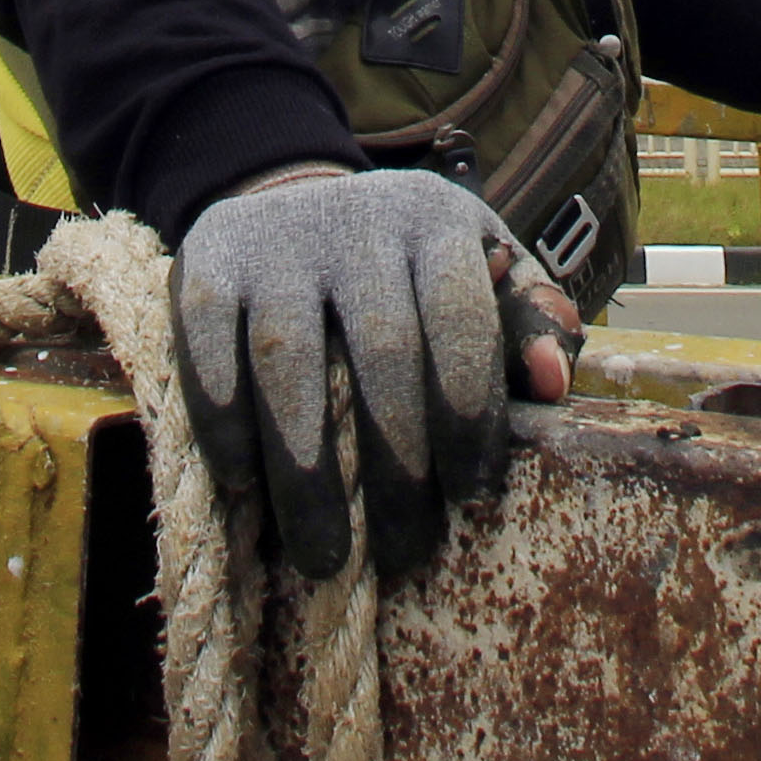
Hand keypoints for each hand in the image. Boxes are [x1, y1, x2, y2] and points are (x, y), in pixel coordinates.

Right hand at [174, 166, 547, 578]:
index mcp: (436, 221)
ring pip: (290, 358)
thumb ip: (526, 327)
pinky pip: (210, 345)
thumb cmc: (405, 273)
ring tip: (324, 555)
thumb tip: (552, 384)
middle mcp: (358, 218)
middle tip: (404, 550)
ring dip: (307, 469)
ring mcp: (276, 236)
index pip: (462, 318)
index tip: (471, 496)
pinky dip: (224, 417)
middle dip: (397, 463)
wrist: (291, 205)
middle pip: (382, 349)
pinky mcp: (208, 257)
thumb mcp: (479, 275)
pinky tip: (242, 481)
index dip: (469, 414)